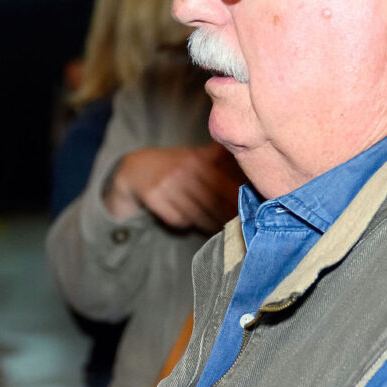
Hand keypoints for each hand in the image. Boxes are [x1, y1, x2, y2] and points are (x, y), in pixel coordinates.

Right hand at [104, 144, 239, 232]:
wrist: (134, 169)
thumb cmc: (172, 166)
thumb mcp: (195, 157)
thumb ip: (221, 164)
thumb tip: (252, 178)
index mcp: (199, 158)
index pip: (227, 186)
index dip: (238, 203)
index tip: (249, 216)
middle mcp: (185, 168)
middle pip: (214, 202)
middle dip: (226, 217)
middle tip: (237, 229)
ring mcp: (168, 182)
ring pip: (197, 214)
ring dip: (208, 225)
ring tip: (216, 229)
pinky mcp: (153, 196)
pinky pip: (178, 220)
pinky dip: (185, 224)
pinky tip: (188, 222)